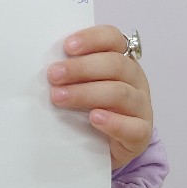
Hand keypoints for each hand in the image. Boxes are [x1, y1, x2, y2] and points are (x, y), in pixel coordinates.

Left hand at [48, 25, 152, 169]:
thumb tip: (44, 64)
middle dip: (81, 68)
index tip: (67, 46)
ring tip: (60, 98)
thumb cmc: (89, 108)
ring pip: (120, 93)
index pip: (113, 38)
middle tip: (54, 75)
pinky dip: (112, 121)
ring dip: (87, 93)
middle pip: (115, 64)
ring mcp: (141, 106)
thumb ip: (69, 73)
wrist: (104, 148)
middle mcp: (135, 79)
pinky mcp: (141, 133)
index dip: (91, 39)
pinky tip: (94, 118)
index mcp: (121, 60)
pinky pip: (132, 127)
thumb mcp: (81, 85)